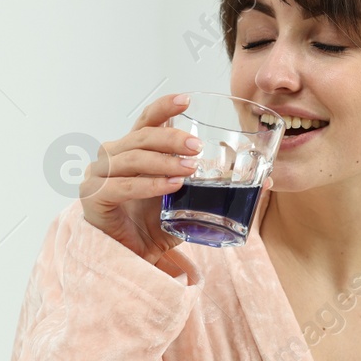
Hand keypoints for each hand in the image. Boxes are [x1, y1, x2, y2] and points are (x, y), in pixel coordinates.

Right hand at [79, 93, 274, 264]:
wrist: (127, 261)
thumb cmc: (151, 230)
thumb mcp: (188, 205)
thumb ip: (217, 189)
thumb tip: (266, 182)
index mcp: (132, 151)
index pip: (146, 120)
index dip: (165, 107)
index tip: (188, 99)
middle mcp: (112, 158)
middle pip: (141, 136)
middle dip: (171, 138)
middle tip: (197, 147)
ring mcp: (98, 176)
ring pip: (132, 157)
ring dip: (164, 161)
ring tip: (190, 169)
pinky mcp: (94, 199)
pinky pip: (122, 185)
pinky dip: (148, 185)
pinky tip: (170, 186)